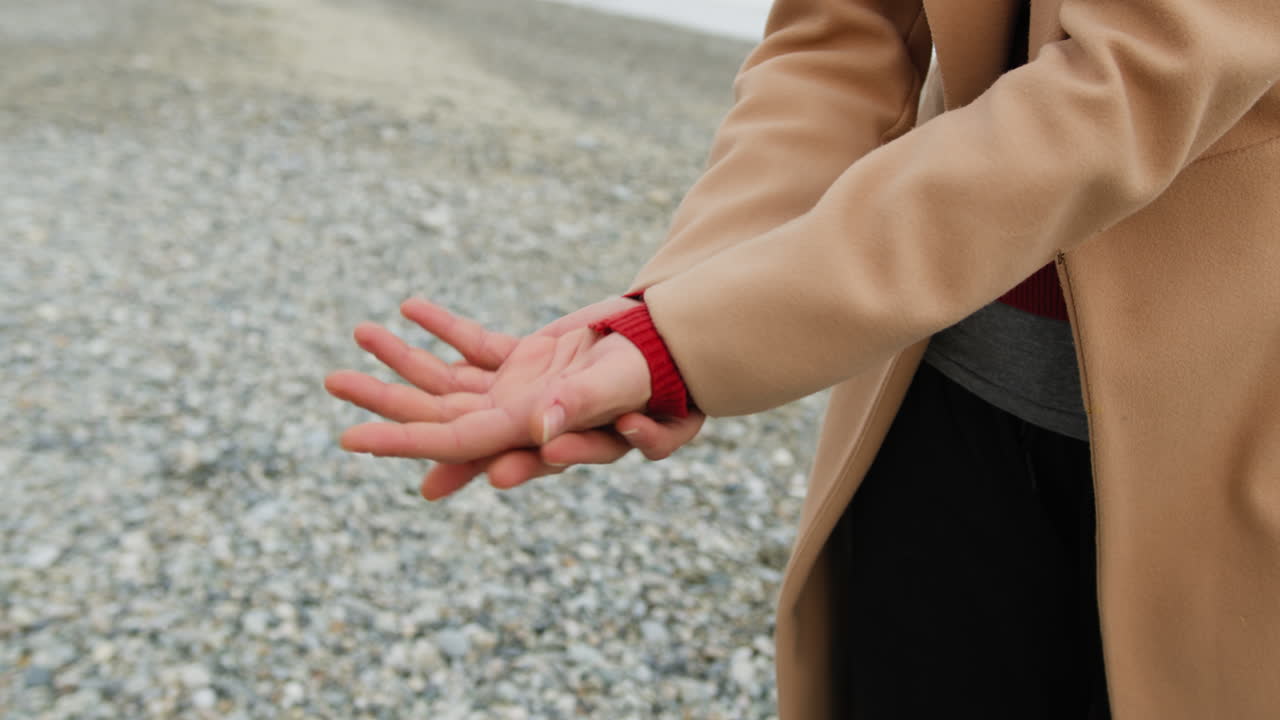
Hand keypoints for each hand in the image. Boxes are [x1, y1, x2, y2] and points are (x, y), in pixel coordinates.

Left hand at [325, 298, 704, 498]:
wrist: (681, 343)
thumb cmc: (659, 369)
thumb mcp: (622, 383)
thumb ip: (581, 406)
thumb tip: (538, 433)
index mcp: (532, 427)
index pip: (453, 440)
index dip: (400, 439)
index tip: (349, 440)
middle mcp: (519, 414)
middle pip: (438, 409)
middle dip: (385, 397)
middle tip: (329, 382)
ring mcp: (522, 387)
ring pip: (451, 376)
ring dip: (405, 356)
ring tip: (358, 331)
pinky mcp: (532, 358)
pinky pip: (478, 346)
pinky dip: (447, 329)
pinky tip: (410, 307)